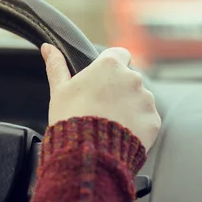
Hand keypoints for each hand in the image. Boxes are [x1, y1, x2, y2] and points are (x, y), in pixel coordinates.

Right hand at [41, 44, 160, 149]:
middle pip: (129, 78)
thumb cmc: (71, 118)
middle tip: (100, 106)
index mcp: (110, 65)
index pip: (119, 54)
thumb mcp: (59, 90)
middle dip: (118, 89)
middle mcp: (133, 78)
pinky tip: (119, 133)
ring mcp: (146, 100)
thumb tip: (47, 47)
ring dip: (129, 106)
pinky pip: (146, 119)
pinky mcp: (153, 120)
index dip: (111, 66)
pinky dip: (137, 125)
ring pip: (139, 98)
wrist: (88, 153)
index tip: (101, 79)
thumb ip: (56, 66)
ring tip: (109, 123)